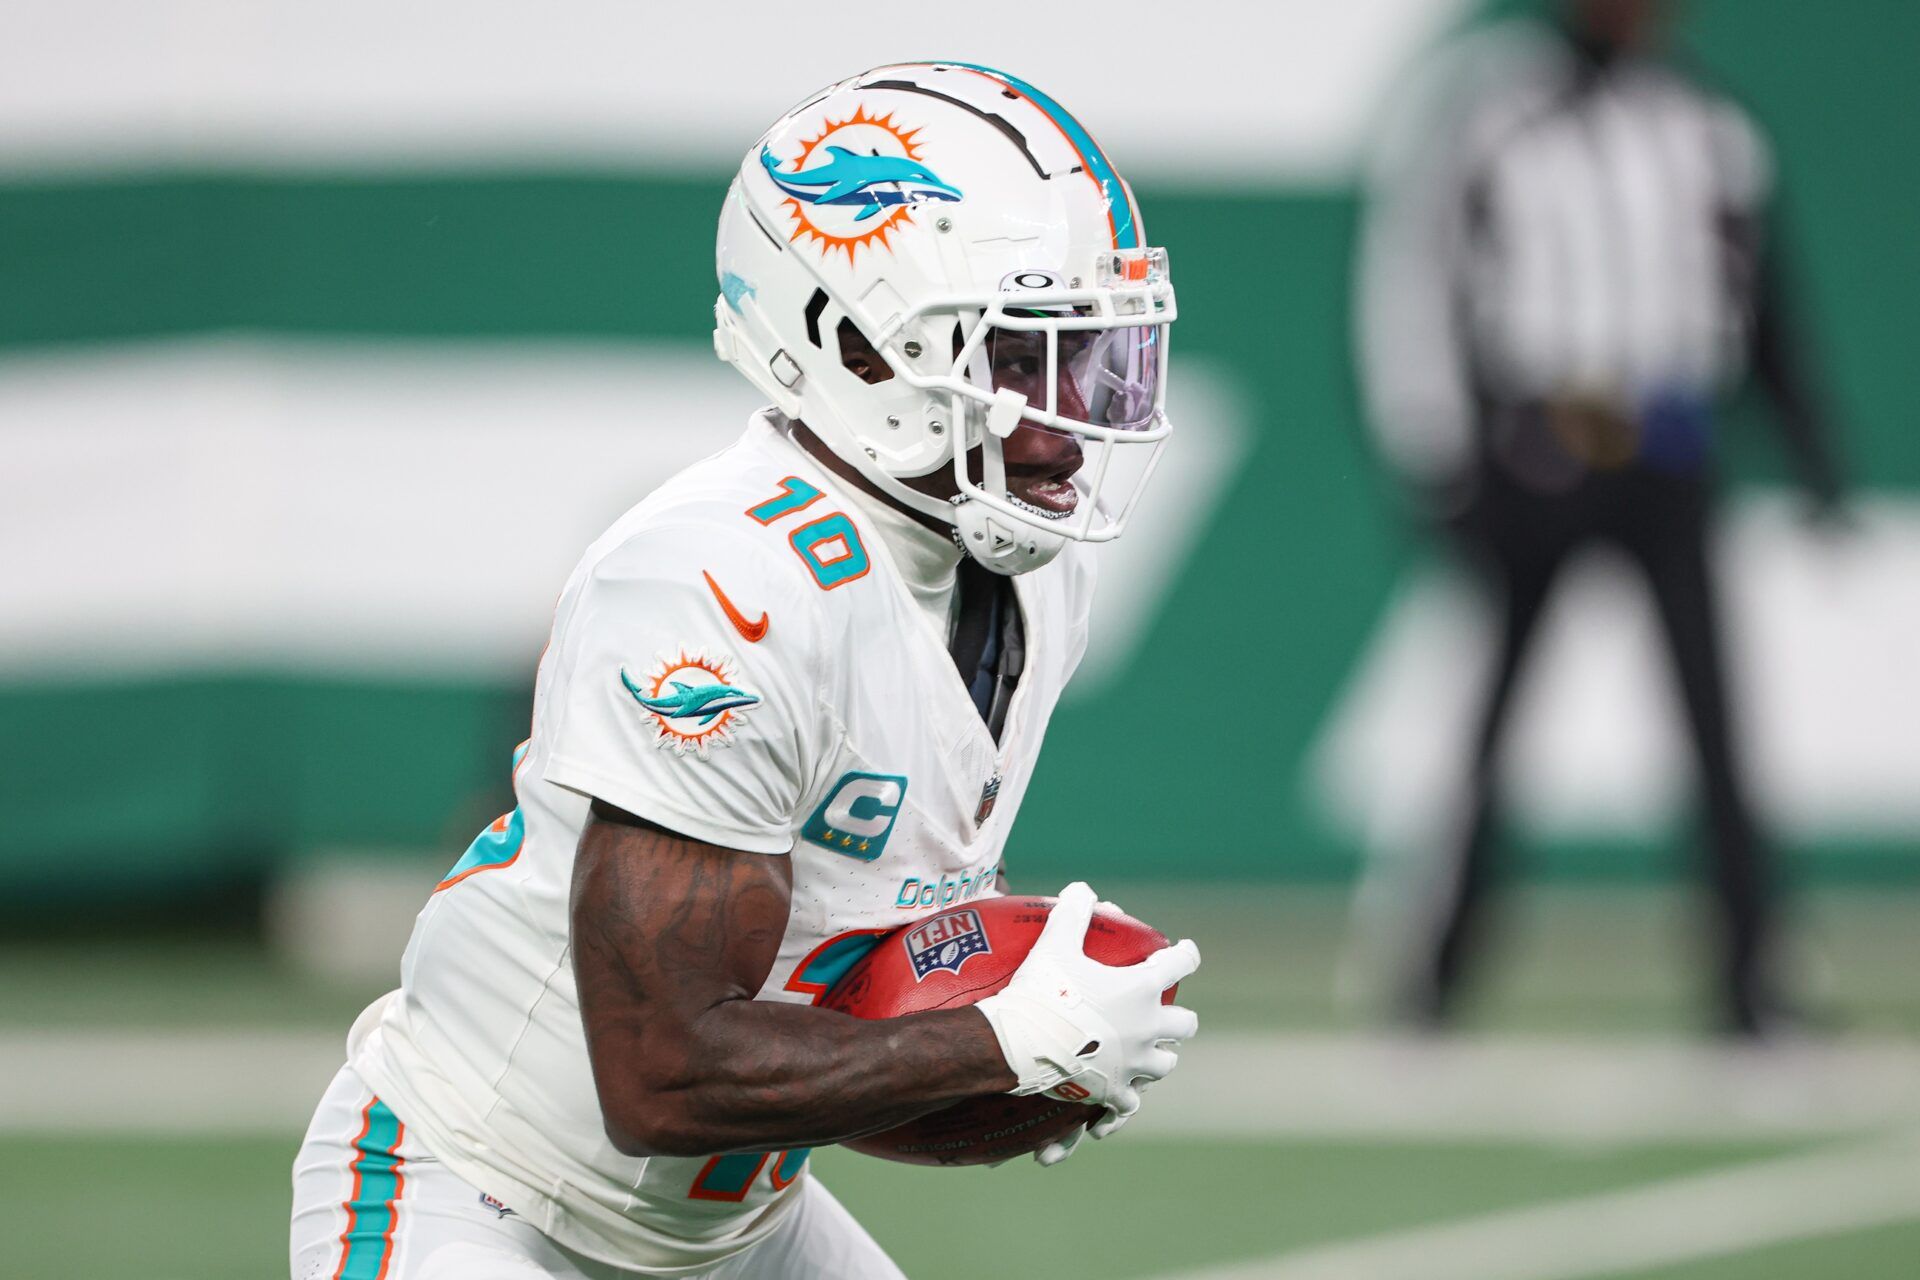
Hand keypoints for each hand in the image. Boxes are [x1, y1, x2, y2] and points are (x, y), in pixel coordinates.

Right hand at [975, 883, 1199, 1127]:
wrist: (1017, 1044)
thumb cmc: (1042, 991)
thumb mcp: (1055, 943)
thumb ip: (1072, 913)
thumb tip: (1082, 889)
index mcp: (1141, 990)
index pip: (1180, 965)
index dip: (1186, 954)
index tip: (1186, 952)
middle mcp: (1147, 1028)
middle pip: (1184, 1025)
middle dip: (1177, 1017)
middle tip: (1161, 1012)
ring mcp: (1133, 1064)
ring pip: (1165, 1064)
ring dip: (1158, 1056)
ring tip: (1144, 1053)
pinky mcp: (1114, 1091)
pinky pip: (1129, 1105)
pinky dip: (1123, 1103)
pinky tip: (1113, 1108)